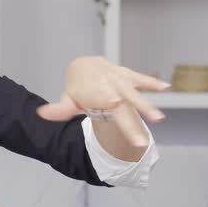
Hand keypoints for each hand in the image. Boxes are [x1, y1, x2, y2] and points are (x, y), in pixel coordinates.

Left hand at [36, 56, 169, 123]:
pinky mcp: (127, 74)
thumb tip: (41, 114)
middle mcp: (107, 85)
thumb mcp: (68, 98)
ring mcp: (118, 79)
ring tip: (158, 119)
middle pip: (121, 105)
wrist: (84, 65)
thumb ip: (59, 109)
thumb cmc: (77, 87)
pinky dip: (152, 82)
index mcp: (93, 92)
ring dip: (146, 104)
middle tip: (141, 141)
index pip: (101, 101)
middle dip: (131, 122)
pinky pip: (140, 78)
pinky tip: (166, 87)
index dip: (107, 102)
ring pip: (134, 92)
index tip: (115, 106)